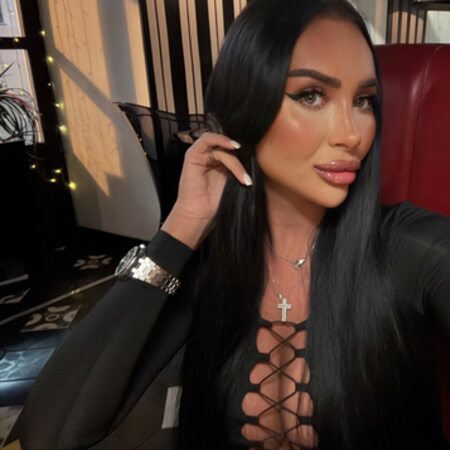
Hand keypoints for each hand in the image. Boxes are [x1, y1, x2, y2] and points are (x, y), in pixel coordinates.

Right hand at [161, 132, 251, 248]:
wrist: (199, 215)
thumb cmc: (215, 203)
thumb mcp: (235, 181)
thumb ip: (241, 167)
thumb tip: (260, 156)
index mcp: (219, 161)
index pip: (234, 147)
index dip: (248, 149)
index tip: (261, 157)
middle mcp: (209, 155)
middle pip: (229, 144)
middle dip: (244, 153)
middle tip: (255, 165)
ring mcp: (200, 154)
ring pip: (222, 145)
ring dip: (235, 157)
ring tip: (244, 176)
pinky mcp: (193, 154)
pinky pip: (208, 139)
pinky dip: (222, 140)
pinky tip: (234, 148)